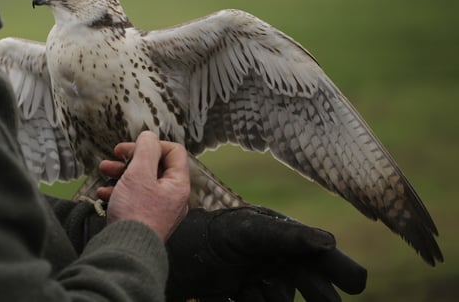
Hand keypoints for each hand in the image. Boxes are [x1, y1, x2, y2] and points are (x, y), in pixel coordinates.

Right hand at [96, 131, 189, 241]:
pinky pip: (135, 198)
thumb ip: (146, 150)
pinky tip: (104, 193)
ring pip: (142, 182)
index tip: (132, 147)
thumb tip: (149, 135)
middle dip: (132, 158)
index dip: (152, 144)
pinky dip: (120, 191)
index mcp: (178, 184)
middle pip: (155, 166)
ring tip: (104, 170)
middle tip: (115, 155)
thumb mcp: (139, 173)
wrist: (126, 251)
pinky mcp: (146, 220)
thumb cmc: (135, 213)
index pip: (174, 152)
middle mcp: (173, 197)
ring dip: (122, 172)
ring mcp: (160, 210)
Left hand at [164, 206, 366, 301]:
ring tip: (256, 290)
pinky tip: (248, 295)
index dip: (342, 269)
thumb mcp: (249, 231)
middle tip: (318, 299)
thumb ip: (287, 235)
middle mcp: (273, 257)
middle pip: (309, 284)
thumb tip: (328, 242)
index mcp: (281, 236)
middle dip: (319, 296)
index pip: (320, 256)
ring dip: (277, 299)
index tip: (357, 283)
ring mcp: (256, 277)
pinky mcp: (239, 293)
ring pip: (283, 298)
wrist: (168, 250)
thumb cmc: (211, 233)